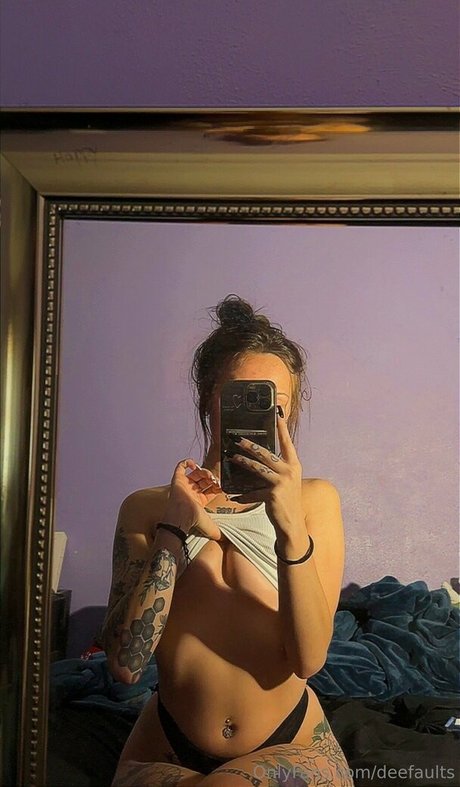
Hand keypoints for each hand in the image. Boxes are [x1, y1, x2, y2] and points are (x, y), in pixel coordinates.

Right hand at [164, 459, 221, 540]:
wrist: (182, 517)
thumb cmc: (192, 521)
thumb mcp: (210, 526)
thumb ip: (218, 532)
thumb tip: (225, 539)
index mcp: (198, 500)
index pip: (209, 488)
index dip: (216, 484)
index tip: (221, 485)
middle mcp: (191, 492)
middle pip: (203, 479)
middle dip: (211, 477)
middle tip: (215, 479)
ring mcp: (184, 485)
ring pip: (195, 472)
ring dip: (203, 471)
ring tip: (208, 475)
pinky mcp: (177, 479)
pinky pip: (181, 466)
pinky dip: (187, 463)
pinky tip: (194, 465)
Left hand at [228, 409, 302, 531]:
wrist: (292, 525)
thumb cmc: (287, 502)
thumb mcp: (286, 483)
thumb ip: (276, 470)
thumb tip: (257, 460)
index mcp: (294, 466)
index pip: (287, 443)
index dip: (282, 428)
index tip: (278, 413)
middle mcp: (290, 471)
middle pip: (266, 453)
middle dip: (250, 445)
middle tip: (238, 439)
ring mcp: (282, 482)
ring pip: (257, 468)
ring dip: (243, 462)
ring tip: (232, 458)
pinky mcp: (272, 494)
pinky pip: (253, 491)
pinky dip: (243, 495)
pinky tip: (234, 496)